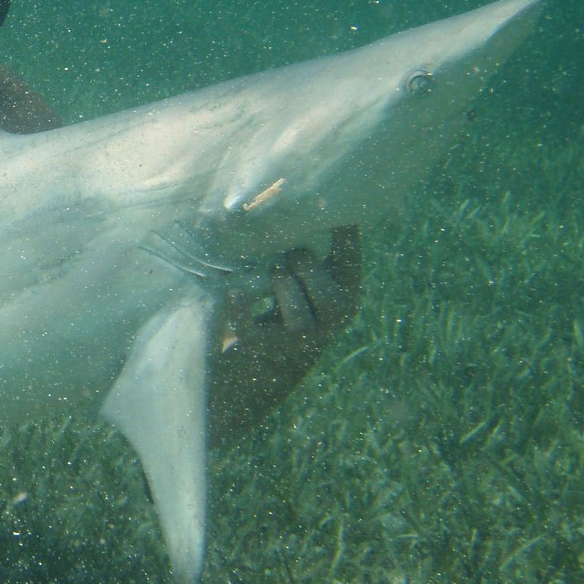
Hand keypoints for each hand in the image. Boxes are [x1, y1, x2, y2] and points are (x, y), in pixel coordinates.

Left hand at [207, 226, 361, 447]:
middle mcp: (326, 327)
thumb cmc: (273, 316)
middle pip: (332, 300)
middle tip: (289, 255)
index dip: (346, 237)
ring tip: (272, 273)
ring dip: (282, 287)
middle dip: (308, 269)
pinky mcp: (263, 354)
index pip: (350, 266)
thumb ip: (301, 259)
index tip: (336, 209)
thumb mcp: (295, 286)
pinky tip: (233, 292)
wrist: (246, 378)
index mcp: (341, 299)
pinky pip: (253, 331)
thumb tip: (290, 205)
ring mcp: (297, 345)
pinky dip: (241, 310)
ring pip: (299, 317)